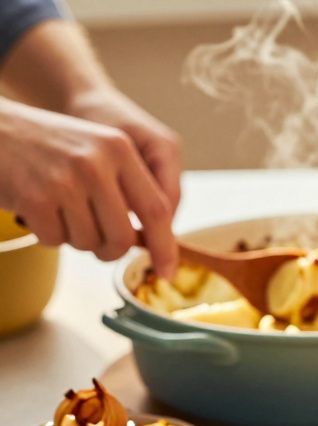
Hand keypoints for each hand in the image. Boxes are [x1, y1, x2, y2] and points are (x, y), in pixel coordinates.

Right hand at [0, 98, 178, 275]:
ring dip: (75, 238)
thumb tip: (155, 242)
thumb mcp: (96, 150)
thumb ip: (129, 188)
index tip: (167, 271)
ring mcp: (64, 181)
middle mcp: (96, 163)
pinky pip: (55, 240)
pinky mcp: (34, 198)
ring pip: (89, 242)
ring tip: (59, 210)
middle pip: (123, 237)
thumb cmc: (49, 147)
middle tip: (98, 243)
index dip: (164, 247)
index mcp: (119, 149)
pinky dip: (47, 234)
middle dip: (111, 250)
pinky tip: (37, 208)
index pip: (157, 210)